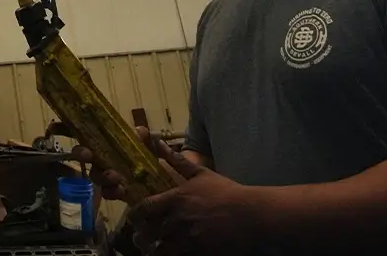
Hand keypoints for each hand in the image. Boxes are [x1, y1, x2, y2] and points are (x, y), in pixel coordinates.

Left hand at [76, 128, 264, 255]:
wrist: (251, 213)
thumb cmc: (226, 192)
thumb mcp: (201, 174)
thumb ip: (178, 161)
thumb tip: (159, 143)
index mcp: (176, 199)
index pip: (144, 208)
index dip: (135, 215)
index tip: (135, 218)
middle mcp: (178, 220)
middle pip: (148, 233)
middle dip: (142, 236)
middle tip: (141, 238)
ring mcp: (188, 238)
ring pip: (160, 250)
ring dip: (155, 250)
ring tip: (154, 250)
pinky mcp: (200, 252)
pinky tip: (174, 254)